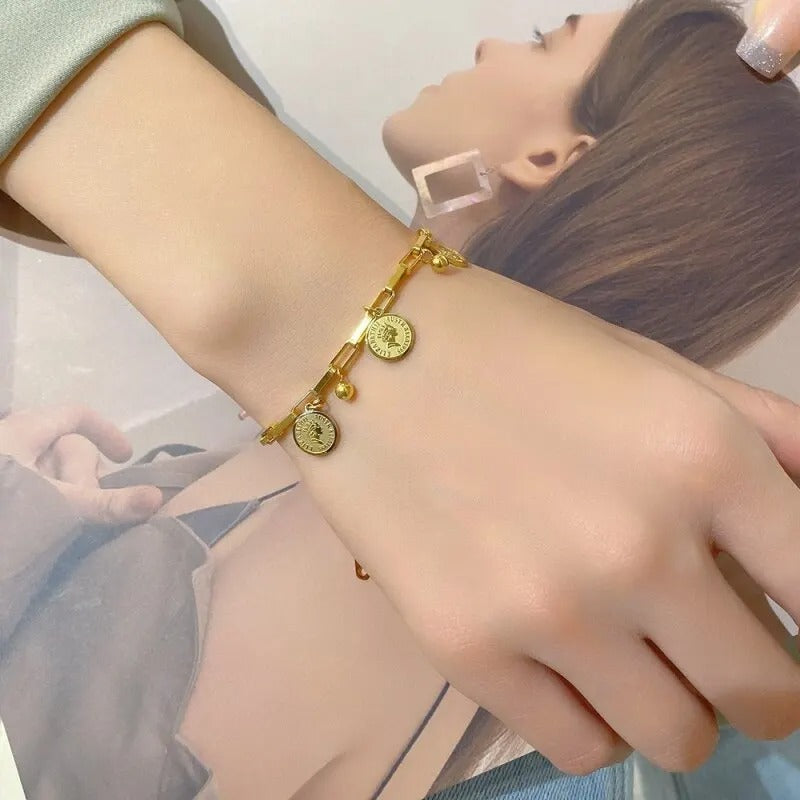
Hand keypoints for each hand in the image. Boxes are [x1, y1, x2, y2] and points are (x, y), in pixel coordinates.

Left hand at [0, 404, 161, 523]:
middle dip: (82, 476)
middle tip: (81, 508)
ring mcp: (7, 465)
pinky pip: (32, 484)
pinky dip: (47, 499)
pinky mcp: (5, 485)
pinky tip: (45, 521)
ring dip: (65, 490)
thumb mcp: (55, 501)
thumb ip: (104, 503)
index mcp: (27, 429)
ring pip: (49, 468)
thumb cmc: (2, 502)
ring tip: (61, 519)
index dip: (107, 433)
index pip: (77, 414)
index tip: (125, 459)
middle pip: (66, 445)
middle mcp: (15, 439)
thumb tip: (157, 498)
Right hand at [284, 264, 799, 776]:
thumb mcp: (654, 368)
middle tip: (699, 638)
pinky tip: (554, 657)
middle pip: (764, 697)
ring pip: (677, 739)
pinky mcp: (467, 650)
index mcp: (704, 458)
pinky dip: (585, 713)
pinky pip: (576, 747)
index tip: (779, 619)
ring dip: (668, 702)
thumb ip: (769, 438)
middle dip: (750, 679)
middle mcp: (642, 549)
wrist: (363, 351)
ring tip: (620, 647)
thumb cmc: (513, 346)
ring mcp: (550, 611)